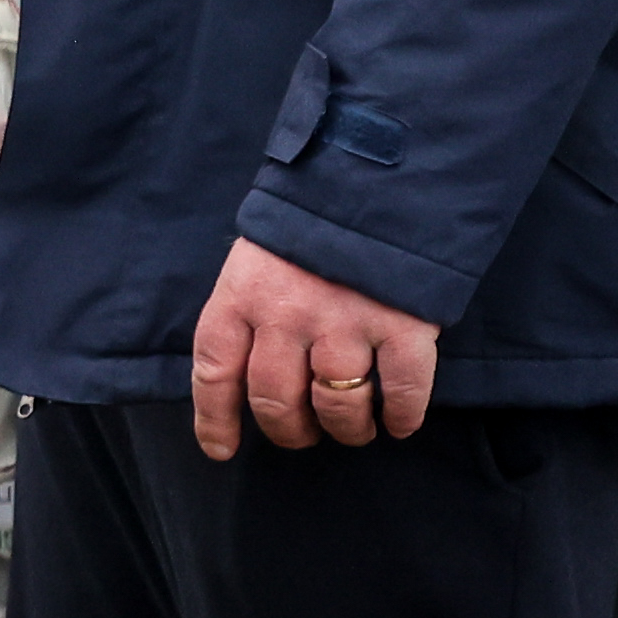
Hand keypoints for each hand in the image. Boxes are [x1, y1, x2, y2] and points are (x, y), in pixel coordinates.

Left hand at [191, 235, 436, 459]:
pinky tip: (401, 421)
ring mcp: (346, 322)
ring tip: (355, 428)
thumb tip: (244, 368)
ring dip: (346, 429)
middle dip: (288, 430)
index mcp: (242, 293)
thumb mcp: (261, 249)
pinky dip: (403, 415)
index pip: (214, 371)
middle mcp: (287, 315)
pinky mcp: (403, 325)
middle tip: (304, 433)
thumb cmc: (317, 214)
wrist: (385, 168)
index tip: (221, 448)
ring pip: (337, 406)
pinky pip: (402, 392)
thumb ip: (251, 304)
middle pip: (275, 400)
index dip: (215, 419)